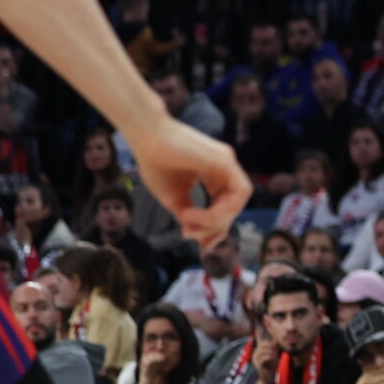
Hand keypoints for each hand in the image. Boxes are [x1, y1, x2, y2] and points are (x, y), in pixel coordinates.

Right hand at [126, 118, 251, 250]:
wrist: (145, 137)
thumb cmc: (154, 163)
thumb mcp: (174, 197)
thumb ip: (189, 216)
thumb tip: (196, 235)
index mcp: (214, 176)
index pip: (226, 207)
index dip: (217, 229)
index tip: (202, 246)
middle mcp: (225, 169)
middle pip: (233, 207)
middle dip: (213, 227)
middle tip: (187, 232)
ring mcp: (228, 163)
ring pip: (238, 202)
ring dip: (216, 220)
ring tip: (187, 220)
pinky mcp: (226, 159)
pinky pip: (239, 192)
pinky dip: (221, 209)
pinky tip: (197, 213)